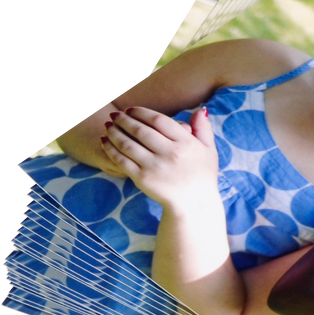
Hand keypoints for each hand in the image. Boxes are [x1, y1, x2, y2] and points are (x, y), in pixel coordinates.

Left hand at [100, 105, 219, 209]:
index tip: (131, 110)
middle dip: (124, 120)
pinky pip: (122, 160)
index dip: (142, 113)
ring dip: (114, 132)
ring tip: (108, 126)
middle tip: (115, 115)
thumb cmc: (202, 176)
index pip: (159, 121)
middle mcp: (169, 153)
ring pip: (128, 144)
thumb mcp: (209, 151)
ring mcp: (154, 166)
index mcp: (185, 143)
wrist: (194, 204)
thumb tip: (200, 110)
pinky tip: (105, 142)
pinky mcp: (142, 179)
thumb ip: (203, 129)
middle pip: (141, 130)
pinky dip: (111, 149)